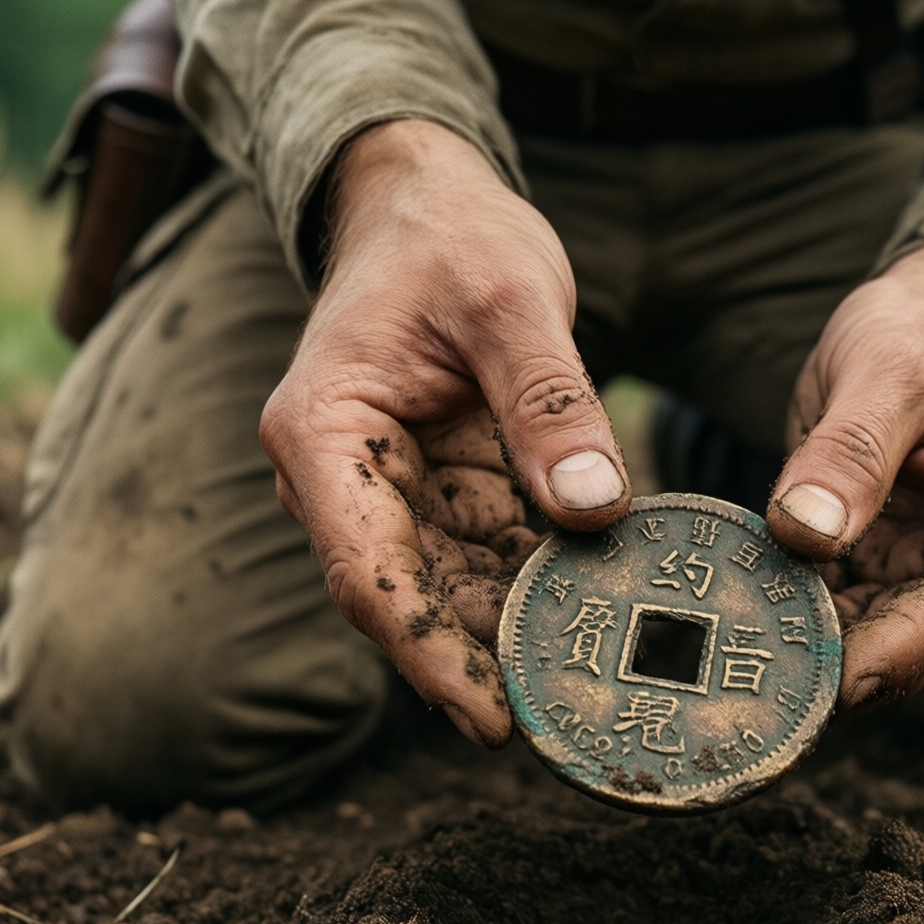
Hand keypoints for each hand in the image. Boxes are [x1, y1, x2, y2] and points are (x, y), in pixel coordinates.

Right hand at [260, 120, 630, 745]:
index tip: (489, 718)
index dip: (427, 651)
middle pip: (408, 593)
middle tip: (566, 718)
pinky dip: (536, 580)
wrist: (429, 205)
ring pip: (452, 583)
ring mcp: (394, 485)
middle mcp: (345, 475)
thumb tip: (593, 512)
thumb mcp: (509, 300)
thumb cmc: (451, 236)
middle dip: (481, 658)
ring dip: (514, 629)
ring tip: (594, 679)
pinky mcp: (443, 483)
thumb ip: (547, 401)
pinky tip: (597, 611)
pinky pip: (488, 549)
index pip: (368, 569)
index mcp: (325, 432)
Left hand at [765, 240, 923, 710]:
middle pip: (921, 639)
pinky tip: (742, 627)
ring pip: (877, 637)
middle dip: (848, 669)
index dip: (901, 651)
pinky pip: (841, 608)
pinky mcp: (882, 562)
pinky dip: (797, 619)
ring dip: (815, 654)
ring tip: (741, 670)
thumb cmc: (923, 332)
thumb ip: (853, 450)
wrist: (920, 320)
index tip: (831, 681)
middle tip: (764, 692)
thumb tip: (806, 531)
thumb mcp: (887, 370)